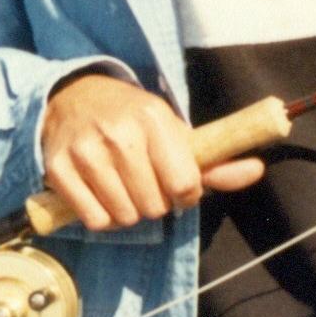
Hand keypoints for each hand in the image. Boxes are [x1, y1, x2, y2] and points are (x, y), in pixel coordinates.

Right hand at [42, 74, 264, 230]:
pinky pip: (94, 220)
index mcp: (154, 118)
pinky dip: (103, 217)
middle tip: (147, 184)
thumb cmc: (134, 120)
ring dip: (130, 212)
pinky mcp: (58, 168)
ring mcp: (85, 151)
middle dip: (156, 203)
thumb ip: (216, 159)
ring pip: (124, 217)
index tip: (179, 187)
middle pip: (154, 206)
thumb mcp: (174, 131)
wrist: (75, 97)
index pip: (185, 184)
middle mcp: (119, 133)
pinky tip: (103, 195)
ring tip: (125, 189)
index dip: (187, 195)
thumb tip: (257, 171)